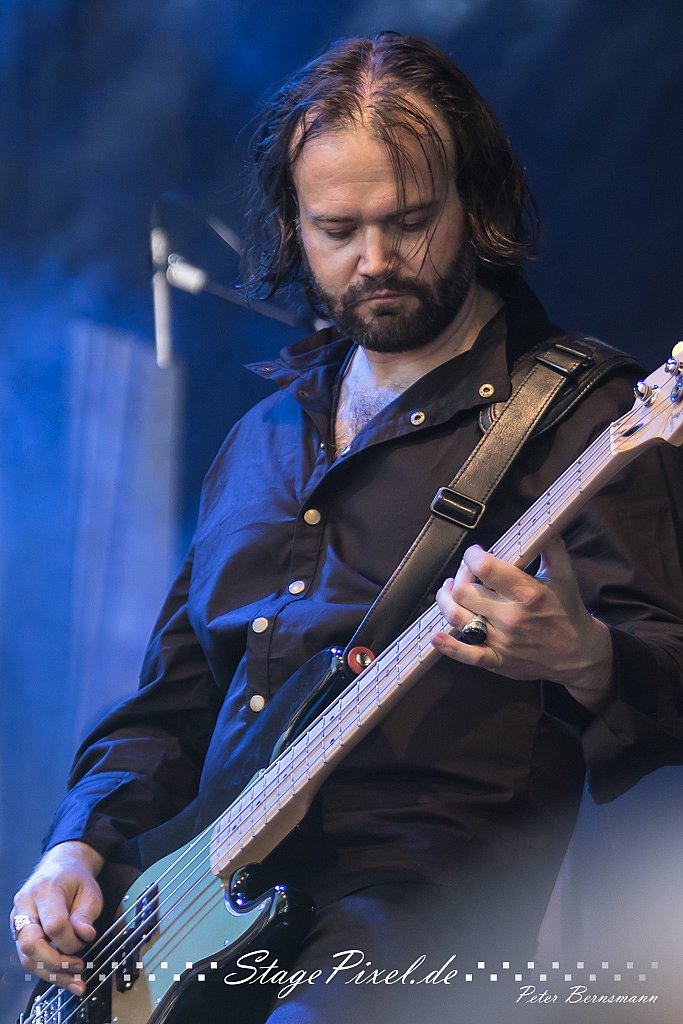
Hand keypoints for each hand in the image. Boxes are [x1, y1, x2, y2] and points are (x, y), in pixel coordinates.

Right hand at [11, 840, 103, 995]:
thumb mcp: (90, 891)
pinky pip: (28, 958)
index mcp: (44, 890)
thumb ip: (86, 914)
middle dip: (56, 962)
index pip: (53, 924)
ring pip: (26, 957)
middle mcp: (25, 906)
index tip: (85, 940)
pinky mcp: (18, 933)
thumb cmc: (74, 878)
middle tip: (78, 968)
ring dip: (51, 973)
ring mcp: (18, 920)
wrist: (60, 868)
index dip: (71, 939)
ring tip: (74, 981)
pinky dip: (47, 971)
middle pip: (31, 944)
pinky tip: (64, 978)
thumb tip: (85, 936)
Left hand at [432, 538, 614, 711]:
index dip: (472, 557)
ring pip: (457, 617)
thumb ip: (550, 546)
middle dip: (459, 576)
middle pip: (464, 591)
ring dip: (445, 601)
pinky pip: (467, 655)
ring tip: (448, 591)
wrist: (579, 655)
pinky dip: (448, 646)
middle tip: (465, 573)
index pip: (485, 568)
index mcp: (527, 593)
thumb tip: (540, 522)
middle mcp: (511, 617)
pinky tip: (435, 637)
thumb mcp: (564, 575)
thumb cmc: (568, 611)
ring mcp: (502, 641)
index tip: (474, 554)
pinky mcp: (497, 660)